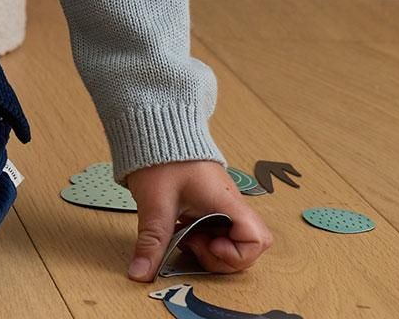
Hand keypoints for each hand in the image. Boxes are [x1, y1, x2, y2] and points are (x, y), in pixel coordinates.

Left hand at [124, 160, 273, 281]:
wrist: (153, 124)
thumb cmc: (159, 156)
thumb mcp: (154, 203)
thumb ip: (152, 242)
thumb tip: (140, 274)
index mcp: (225, 200)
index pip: (258, 238)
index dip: (237, 253)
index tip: (208, 245)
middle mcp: (229, 203)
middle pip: (247, 246)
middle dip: (220, 256)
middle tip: (191, 243)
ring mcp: (221, 203)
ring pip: (231, 239)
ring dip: (208, 247)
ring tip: (182, 235)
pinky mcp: (209, 202)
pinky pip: (216, 228)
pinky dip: (200, 236)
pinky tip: (180, 227)